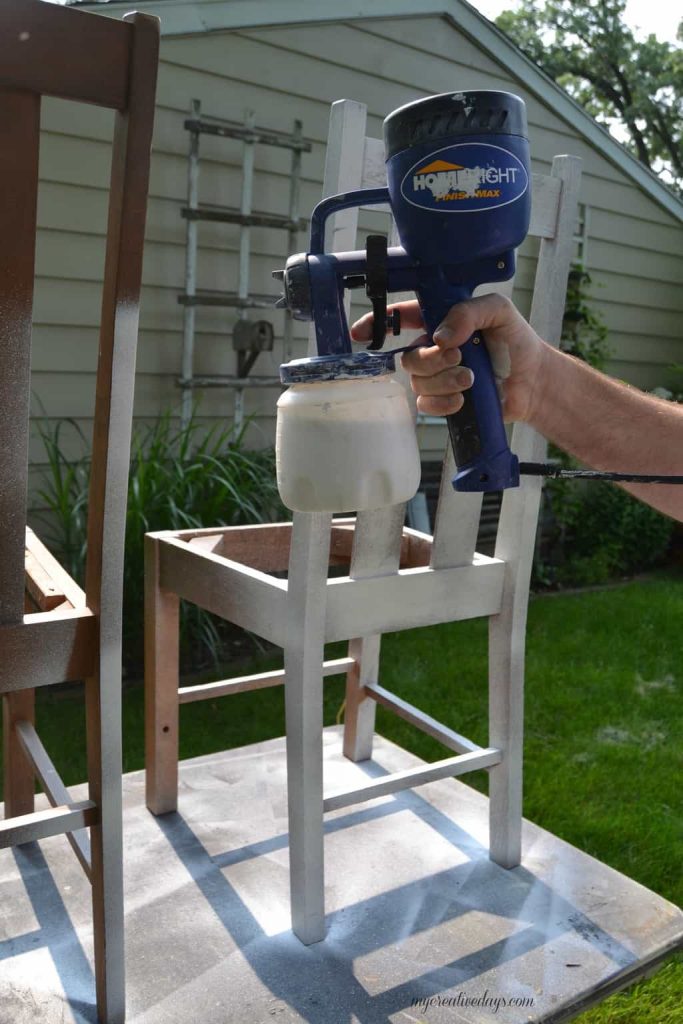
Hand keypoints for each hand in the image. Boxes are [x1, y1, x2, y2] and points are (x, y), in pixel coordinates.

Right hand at [350, 293, 544, 422]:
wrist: (533, 381)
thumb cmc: (516, 341)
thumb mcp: (498, 311)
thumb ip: (468, 311)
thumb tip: (441, 336)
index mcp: (439, 320)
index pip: (399, 318)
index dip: (376, 323)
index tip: (362, 332)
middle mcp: (432, 348)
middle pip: (407, 356)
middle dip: (431, 359)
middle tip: (459, 357)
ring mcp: (437, 376)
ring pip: (417, 382)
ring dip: (443, 381)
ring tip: (471, 379)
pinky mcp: (444, 400)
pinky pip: (425, 405)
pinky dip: (442, 403)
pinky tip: (462, 399)